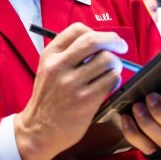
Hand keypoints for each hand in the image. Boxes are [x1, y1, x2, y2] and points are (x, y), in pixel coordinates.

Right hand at [15, 23, 127, 159]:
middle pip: (94, 40)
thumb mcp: (48, 69)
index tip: (105, 40)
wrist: (39, 129)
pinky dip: (115, 79)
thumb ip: (68, 54)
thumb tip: (101, 42)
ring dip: (116, 64)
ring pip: (107, 60)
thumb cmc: (48, 99)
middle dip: (114, 41)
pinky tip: (109, 84)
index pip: (78, 30)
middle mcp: (59, 66)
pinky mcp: (85, 100)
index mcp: (50, 55)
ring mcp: (72, 83)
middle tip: (121, 47)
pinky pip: (111, 80)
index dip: (97, 32)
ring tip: (111, 71)